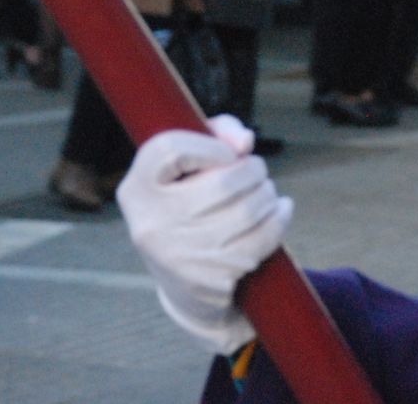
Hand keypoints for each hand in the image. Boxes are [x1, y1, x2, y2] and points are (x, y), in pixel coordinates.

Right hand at [119, 115, 292, 354]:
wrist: (181, 283)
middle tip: (258, 171)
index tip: (229, 154)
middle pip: (221, 183)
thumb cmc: (188, 205)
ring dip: (268, 196)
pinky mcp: (208, 280)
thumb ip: (216, 134)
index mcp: (138, 188)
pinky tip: (280, 212)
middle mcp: (151, 224)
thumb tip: (245, 142)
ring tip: (267, 192)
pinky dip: (277, 223)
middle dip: (253, 171)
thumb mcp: (187, 166)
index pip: (170, 149)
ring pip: (246, 212)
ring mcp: (179, 256)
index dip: (211, 145)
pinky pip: (258, 243)